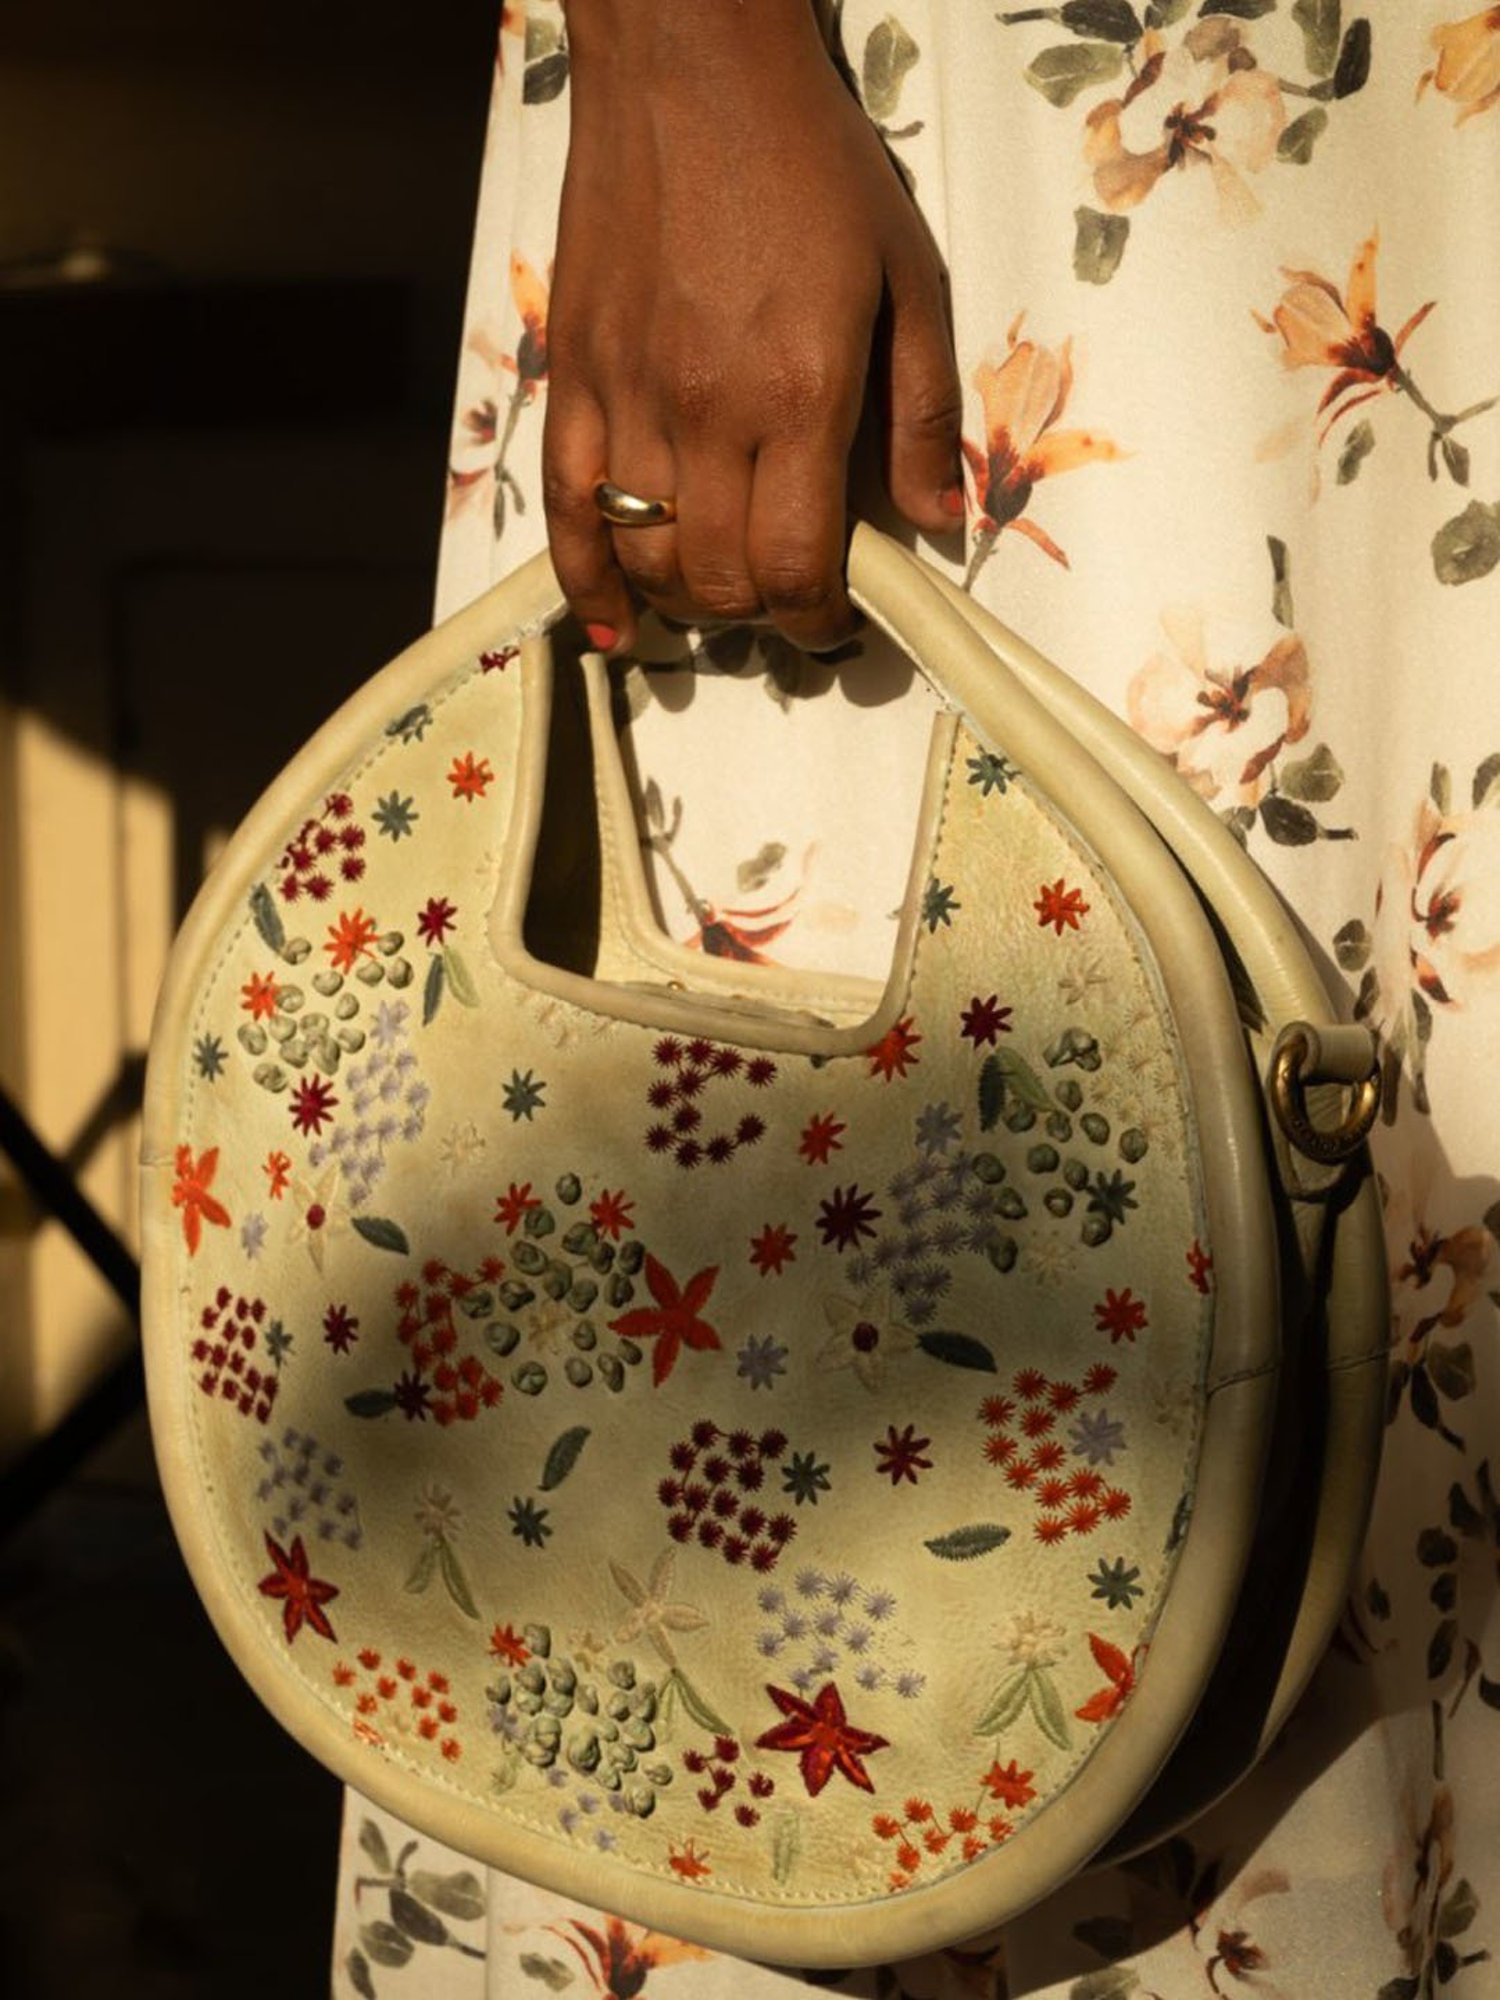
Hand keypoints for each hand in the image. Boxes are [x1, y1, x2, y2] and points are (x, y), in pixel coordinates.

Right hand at [544, 0, 962, 654]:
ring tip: (723, 594)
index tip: (837, 621)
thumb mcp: (907, 278)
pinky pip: (566, 511)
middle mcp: (704, 411)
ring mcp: (626, 397)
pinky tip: (610, 625)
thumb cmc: (811, 166)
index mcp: (798, 394)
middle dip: (762, 616)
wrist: (691, 68)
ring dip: (689, 603)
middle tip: (788, 602)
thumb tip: (936, 520)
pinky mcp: (572, 376)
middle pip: (720, 580)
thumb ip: (923, 411)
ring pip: (647, 558)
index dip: (818, 618)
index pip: (795, 565)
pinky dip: (585, 582)